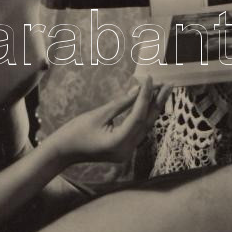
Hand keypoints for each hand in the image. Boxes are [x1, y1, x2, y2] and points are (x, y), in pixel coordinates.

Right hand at [51, 76, 171, 164]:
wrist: (62, 152)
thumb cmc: (75, 132)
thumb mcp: (98, 114)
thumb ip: (121, 103)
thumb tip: (138, 89)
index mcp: (118, 142)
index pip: (138, 116)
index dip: (145, 95)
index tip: (150, 78)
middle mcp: (126, 150)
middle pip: (147, 123)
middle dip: (157, 102)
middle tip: (168, 84)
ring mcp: (126, 152)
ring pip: (145, 127)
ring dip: (153, 108)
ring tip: (162, 91)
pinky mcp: (123, 150)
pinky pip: (138, 131)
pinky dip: (143, 117)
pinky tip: (150, 104)